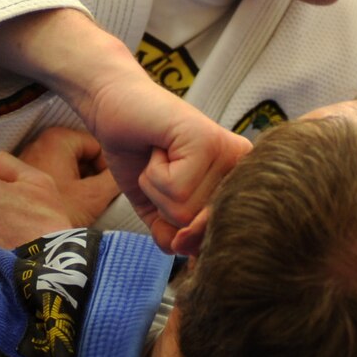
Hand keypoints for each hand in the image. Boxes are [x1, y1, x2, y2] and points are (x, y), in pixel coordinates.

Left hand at [12, 127, 121, 226]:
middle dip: (91, 178)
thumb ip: (116, 179)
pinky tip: (62, 208)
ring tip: (77, 207)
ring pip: (68, 168)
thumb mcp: (94, 197)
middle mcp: (40, 142)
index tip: (103, 191)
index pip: (98, 147)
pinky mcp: (21, 176)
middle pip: (82, 156)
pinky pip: (52, 176)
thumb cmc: (56, 216)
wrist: (22, 241)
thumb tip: (127, 171)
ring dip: (77, 185)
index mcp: (58, 138)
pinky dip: (61, 189)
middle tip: (91, 201)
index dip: (107, 170)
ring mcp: (28, 158)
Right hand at [79, 70, 249, 252]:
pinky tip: (158, 147)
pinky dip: (153, 173)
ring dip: (156, 186)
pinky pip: (175, 188)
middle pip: (196, 228)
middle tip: (162, 169)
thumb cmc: (139, 154)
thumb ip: (174, 236)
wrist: (115, 108)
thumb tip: (182, 248)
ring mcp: (227, 153)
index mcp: (236, 185)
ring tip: (160, 156)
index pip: (214, 238)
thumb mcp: (157, 208)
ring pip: (184, 210)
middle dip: (164, 205)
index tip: (171, 199)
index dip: (183, 231)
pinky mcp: (208, 140)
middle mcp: (241, 169)